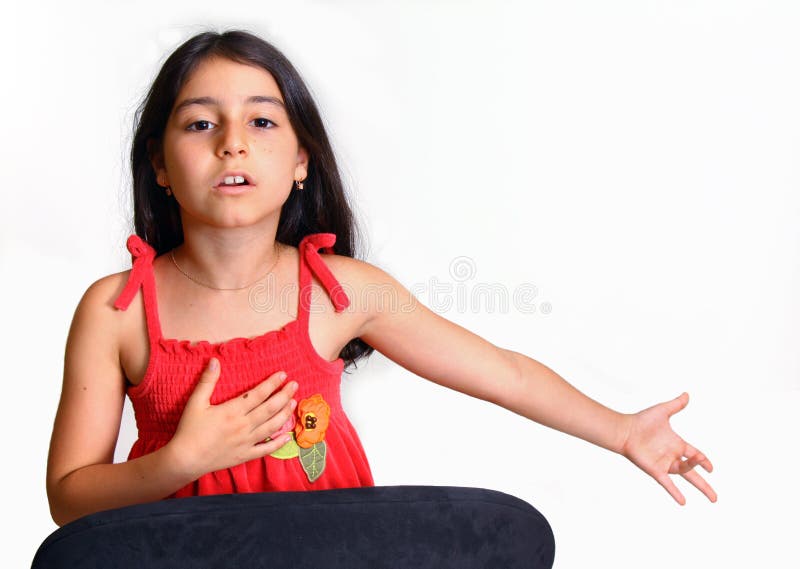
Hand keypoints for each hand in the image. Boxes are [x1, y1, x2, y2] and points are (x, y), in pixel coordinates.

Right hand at [168, 357, 298, 479]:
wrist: (184, 459)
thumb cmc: (189, 430)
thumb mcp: (195, 402)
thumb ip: (207, 381)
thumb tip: (215, 361)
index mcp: (232, 411)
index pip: (258, 394)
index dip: (272, 383)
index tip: (283, 374)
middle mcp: (243, 425)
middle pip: (269, 408)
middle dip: (284, 395)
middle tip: (295, 385)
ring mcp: (246, 442)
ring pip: (271, 426)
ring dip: (284, 414)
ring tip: (294, 403)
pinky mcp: (245, 455)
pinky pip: (266, 449)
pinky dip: (278, 443)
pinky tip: (288, 437)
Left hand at [620, 392, 716, 504]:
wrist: (624, 430)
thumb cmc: (641, 421)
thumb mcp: (662, 411)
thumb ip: (676, 405)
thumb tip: (687, 394)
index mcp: (676, 444)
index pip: (695, 454)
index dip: (704, 461)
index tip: (710, 468)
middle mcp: (671, 455)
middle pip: (691, 473)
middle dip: (704, 485)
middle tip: (715, 498)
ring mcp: (664, 464)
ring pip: (683, 474)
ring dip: (694, 478)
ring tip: (706, 481)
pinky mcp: (655, 470)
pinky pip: (667, 484)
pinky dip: (675, 492)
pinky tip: (683, 502)